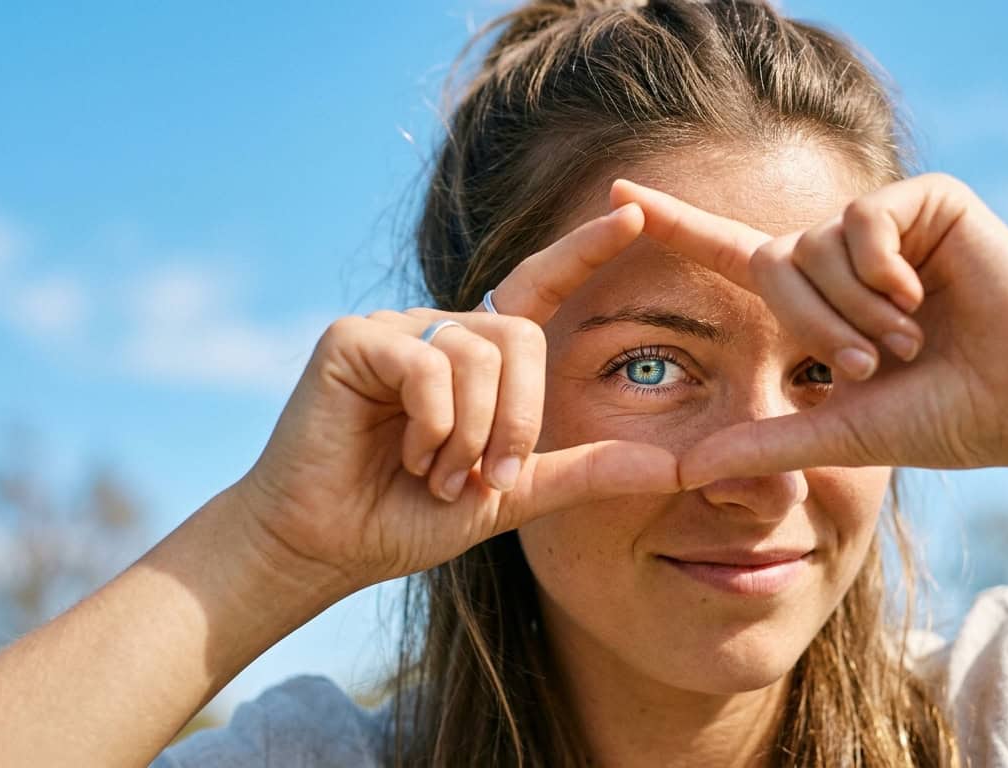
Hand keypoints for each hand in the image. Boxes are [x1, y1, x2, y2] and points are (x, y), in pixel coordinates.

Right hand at [233, 202, 679, 591]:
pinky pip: (430, 366)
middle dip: (519, 419)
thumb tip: (680, 468)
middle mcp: (440, 331)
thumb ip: (588, 472)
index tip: (638, 211)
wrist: (327, 548)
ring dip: (470, 435)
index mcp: (480, 358)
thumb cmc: (410, 517)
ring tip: (436, 475)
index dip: (587, 250)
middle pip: (522, 337)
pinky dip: (434, 426)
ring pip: (479, 354)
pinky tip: (407, 457)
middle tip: (487, 478)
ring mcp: (395, 328)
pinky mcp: (352, 338)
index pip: (540, 288)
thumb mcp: (515, 495)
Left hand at [610, 174, 1007, 485]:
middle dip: (813, 327)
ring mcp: (885, 224)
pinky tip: (923, 296)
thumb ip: (764, 443)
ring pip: (816, 244)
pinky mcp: (927, 201)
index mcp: (818, 299)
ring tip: (912, 339)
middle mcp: (842, 254)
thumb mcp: (840, 433)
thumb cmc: (945, 416)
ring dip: (856, 309)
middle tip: (871, 366)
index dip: (676, 225)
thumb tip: (683, 471)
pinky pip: (864, 221)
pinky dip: (884, 270)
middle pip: (772, 260)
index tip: (617, 196)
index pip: (730, 253)